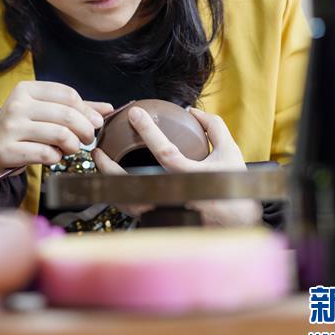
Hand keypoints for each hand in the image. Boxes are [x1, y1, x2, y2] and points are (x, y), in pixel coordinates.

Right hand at [0, 81, 112, 176]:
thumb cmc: (22, 126)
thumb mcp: (43, 110)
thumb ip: (74, 108)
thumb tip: (107, 109)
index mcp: (26, 89)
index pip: (67, 94)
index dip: (87, 110)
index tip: (95, 121)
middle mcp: (17, 105)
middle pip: (66, 115)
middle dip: (85, 129)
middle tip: (89, 138)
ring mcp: (11, 127)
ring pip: (59, 135)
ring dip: (73, 145)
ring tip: (72, 148)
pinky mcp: (8, 149)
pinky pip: (46, 154)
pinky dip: (56, 157)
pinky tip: (54, 156)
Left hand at [96, 106, 260, 226]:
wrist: (237, 224)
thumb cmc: (232, 185)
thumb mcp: (229, 152)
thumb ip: (213, 128)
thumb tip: (191, 111)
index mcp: (191, 177)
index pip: (164, 151)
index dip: (148, 130)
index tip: (134, 113)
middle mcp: (174, 197)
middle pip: (132, 184)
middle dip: (108, 167)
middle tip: (97, 150)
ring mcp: (164, 212)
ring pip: (126, 203)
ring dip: (108, 184)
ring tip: (98, 166)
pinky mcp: (159, 222)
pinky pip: (132, 211)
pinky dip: (119, 197)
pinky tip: (110, 182)